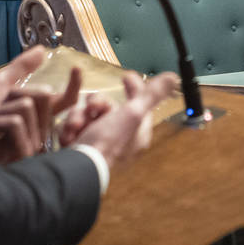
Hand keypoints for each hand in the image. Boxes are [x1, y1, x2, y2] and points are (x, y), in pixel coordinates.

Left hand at [0, 48, 81, 162]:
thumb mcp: (0, 83)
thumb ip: (22, 67)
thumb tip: (42, 50)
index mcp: (37, 116)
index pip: (66, 101)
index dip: (74, 84)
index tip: (76, 68)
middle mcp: (38, 131)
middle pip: (44, 95)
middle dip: (14, 95)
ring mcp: (32, 143)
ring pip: (28, 105)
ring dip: (2, 110)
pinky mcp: (22, 152)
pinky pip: (16, 121)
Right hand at [65, 70, 180, 169]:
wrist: (76, 167)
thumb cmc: (107, 142)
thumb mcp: (133, 113)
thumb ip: (152, 94)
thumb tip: (173, 78)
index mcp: (137, 133)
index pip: (139, 104)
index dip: (134, 88)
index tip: (125, 77)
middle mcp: (121, 139)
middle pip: (109, 106)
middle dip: (97, 104)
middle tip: (92, 108)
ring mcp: (100, 142)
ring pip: (89, 113)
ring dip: (80, 116)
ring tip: (77, 125)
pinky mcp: (82, 145)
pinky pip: (76, 125)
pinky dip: (72, 127)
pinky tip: (70, 133)